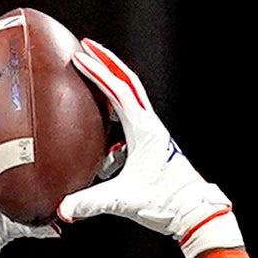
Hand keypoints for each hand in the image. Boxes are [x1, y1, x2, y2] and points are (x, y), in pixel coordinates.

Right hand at [55, 41, 240, 257]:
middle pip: (128, 81)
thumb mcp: (124, 200)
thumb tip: (64, 207)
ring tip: (95, 72)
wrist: (193, 210)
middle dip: (107, 62)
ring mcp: (152, 132)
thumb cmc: (168, 200)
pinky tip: (106, 116)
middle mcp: (150, 125)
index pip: (118, 91)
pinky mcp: (152, 143)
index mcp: (144, 130)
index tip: (81, 57)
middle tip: (89, 48)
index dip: (98, 72)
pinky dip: (116, 105)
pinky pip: (132, 114)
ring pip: (132, 95)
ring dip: (114, 79)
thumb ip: (91, 202)